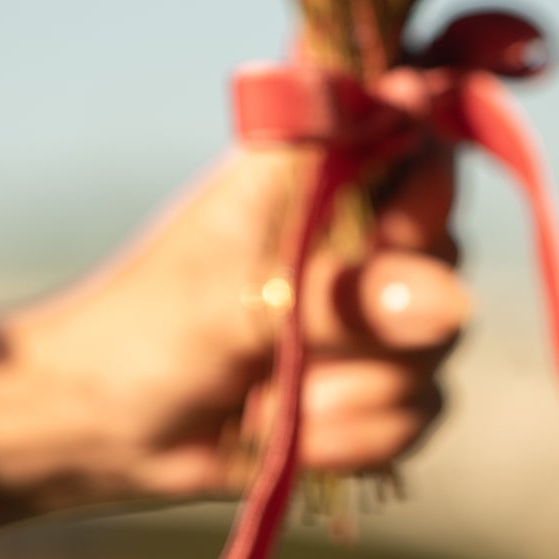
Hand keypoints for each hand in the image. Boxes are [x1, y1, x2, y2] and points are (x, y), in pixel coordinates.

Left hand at [0, 142, 469, 522]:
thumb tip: (449, 304)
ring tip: (279, 393)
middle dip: (389, 308)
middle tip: (305, 328)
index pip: (424, 124)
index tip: (390, 232)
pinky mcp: (381, 381)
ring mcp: (376, 303)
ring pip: (443, 342)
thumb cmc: (150, 329)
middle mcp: (361, 221)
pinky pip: (425, 409)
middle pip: (450, 242)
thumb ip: (346, 296)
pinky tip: (294, 431)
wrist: (108, 431)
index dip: (428, 176)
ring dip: (358, 387)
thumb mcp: (240, 301)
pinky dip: (358, 434)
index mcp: (324, 161)